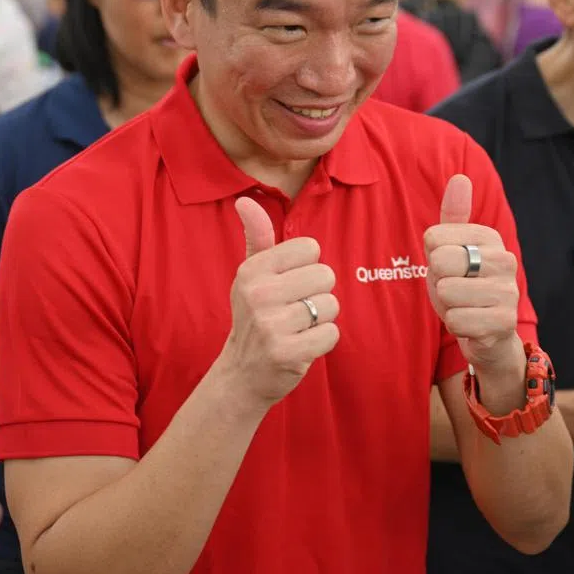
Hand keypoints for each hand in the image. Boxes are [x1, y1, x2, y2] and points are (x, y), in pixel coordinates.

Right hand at [217, 198, 339, 411]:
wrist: (242, 373)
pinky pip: (331, 334)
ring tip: (297, 328)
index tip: (289, 285)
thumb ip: (256, 236)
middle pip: (326, 275)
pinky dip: (322, 341)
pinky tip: (302, 345)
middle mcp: (258, 294)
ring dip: (321, 319)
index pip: (310, 248)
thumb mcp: (250, 275)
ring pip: (331, 305)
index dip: (307, 268)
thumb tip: (245, 200)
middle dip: (318, 294)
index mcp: (252, 270)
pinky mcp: (287, 353)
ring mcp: (271, 325)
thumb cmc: (253, 316)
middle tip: (295, 310)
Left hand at [425, 174, 525, 413]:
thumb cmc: (464, 287)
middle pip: (440, 262)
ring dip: (446, 307)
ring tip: (463, 308)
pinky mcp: (504, 321)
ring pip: (446, 292)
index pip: (433, 238)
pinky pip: (456, 320)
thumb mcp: (453, 249)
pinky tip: (470, 326)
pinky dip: (456, 327)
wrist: (488, 336)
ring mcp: (508, 291)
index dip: (432, 259)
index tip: (450, 269)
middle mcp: (504, 259)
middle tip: (454, 291)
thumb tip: (459, 178)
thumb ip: (454, 215)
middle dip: (438, 283)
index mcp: (489, 237)